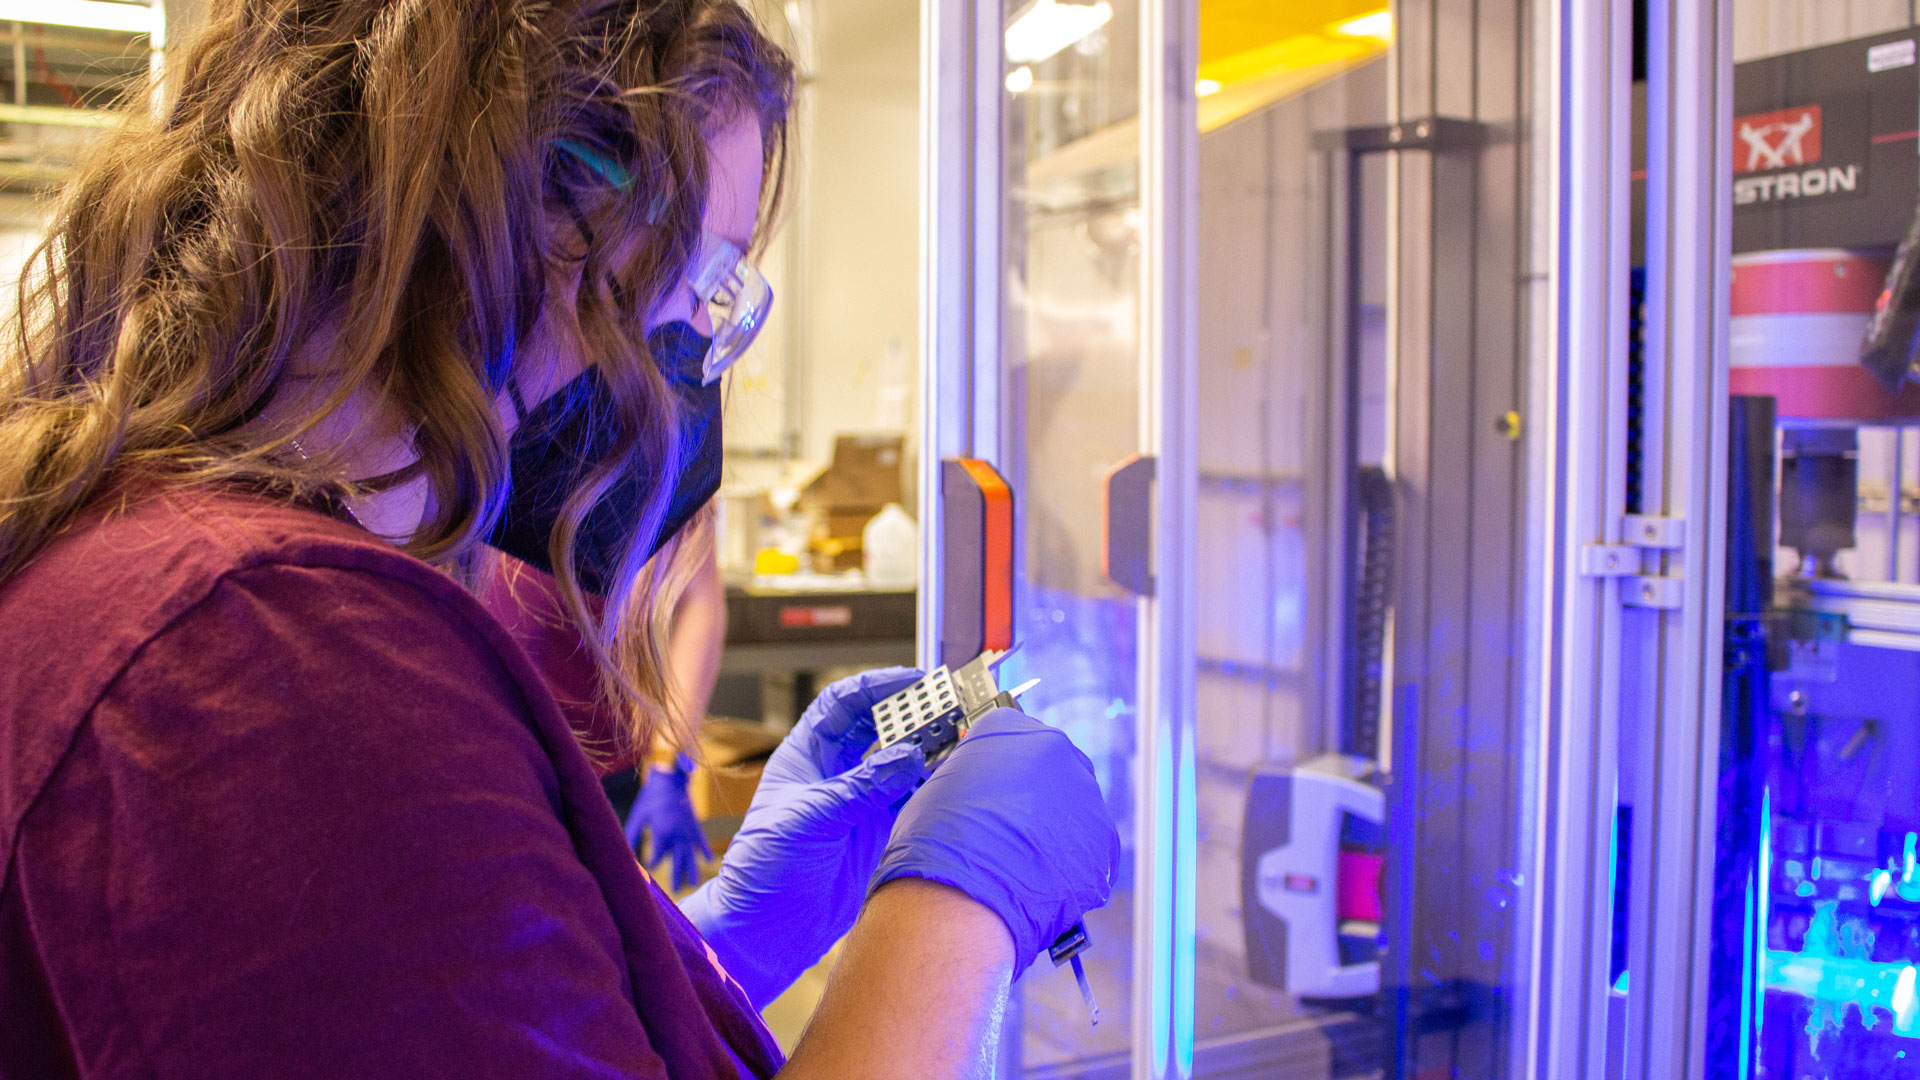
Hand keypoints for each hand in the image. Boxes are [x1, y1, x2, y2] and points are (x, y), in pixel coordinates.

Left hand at [624, 755, 710, 891]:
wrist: (671, 778)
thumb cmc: (650, 797)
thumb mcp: (638, 815)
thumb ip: (632, 835)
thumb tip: (626, 854)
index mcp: (663, 832)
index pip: (658, 856)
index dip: (652, 864)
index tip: (647, 869)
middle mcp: (678, 834)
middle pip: (678, 860)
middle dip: (676, 875)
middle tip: (675, 891)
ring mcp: (688, 830)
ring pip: (691, 854)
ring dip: (692, 869)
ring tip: (693, 884)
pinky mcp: (695, 824)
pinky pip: (702, 841)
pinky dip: (705, 850)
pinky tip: (708, 861)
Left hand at [679, 667, 928, 1006]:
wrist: (763, 931)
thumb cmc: (764, 869)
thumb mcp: (811, 818)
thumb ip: (861, 788)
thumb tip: (909, 755)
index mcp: (806, 755)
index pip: (844, 704)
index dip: (878, 686)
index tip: (915, 680)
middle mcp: (834, 773)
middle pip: (879, 728)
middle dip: (912, 715)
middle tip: (949, 708)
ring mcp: (858, 803)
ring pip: (900, 764)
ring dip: (927, 752)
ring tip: (960, 742)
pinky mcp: (876, 834)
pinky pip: (910, 802)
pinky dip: (932, 791)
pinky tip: (952, 785)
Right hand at [868, 707, 1119, 977]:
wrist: (962, 895)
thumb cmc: (936, 844)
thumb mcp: (940, 790)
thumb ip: (972, 781)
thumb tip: (977, 796)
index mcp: (1011, 729)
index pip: (1013, 739)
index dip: (1003, 772)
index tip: (997, 792)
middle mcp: (1056, 750)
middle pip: (1053, 770)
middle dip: (1037, 800)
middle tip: (1012, 831)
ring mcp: (1085, 795)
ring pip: (1074, 812)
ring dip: (1055, 835)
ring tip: (1023, 867)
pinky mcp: (1104, 840)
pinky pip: (1090, 852)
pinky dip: (1070, 869)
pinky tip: (1041, 884)